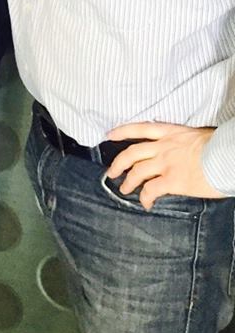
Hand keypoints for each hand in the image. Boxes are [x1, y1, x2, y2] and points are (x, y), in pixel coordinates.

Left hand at [105, 122, 223, 207]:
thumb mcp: (197, 135)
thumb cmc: (219, 145)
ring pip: (137, 172)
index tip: (109, 135)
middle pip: (132, 153)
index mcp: (170, 132)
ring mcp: (166, 163)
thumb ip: (183, 142)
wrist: (227, 155)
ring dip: (128, 182)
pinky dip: (145, 197)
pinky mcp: (173, 181)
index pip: (139, 128)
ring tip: (124, 189)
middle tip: (111, 172)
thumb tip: (183, 150)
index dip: (122, 131)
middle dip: (119, 163)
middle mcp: (163, 146)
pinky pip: (152, 190)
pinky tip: (146, 203)